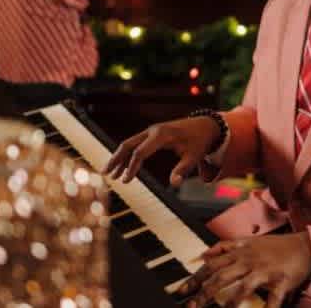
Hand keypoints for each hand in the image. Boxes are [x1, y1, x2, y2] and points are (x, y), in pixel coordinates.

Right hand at [103, 116, 220, 185]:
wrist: (205, 126)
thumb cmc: (199, 142)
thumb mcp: (194, 157)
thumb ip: (183, 170)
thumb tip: (174, 184)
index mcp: (161, 135)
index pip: (140, 152)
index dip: (131, 167)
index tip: (126, 181)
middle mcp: (153, 131)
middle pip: (128, 144)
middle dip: (116, 159)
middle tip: (106, 174)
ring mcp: (151, 131)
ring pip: (129, 144)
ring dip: (119, 158)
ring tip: (109, 173)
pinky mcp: (152, 134)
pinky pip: (136, 144)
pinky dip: (127, 155)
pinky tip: (122, 167)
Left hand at [178, 233, 310, 307]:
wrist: (304, 245)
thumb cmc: (275, 246)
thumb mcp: (248, 241)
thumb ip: (225, 246)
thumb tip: (204, 254)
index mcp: (240, 252)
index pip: (211, 265)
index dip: (194, 279)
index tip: (180, 291)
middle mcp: (249, 261)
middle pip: (222, 277)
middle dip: (204, 293)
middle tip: (192, 307)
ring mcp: (265, 271)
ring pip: (243, 287)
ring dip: (231, 301)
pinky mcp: (281, 281)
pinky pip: (273, 299)